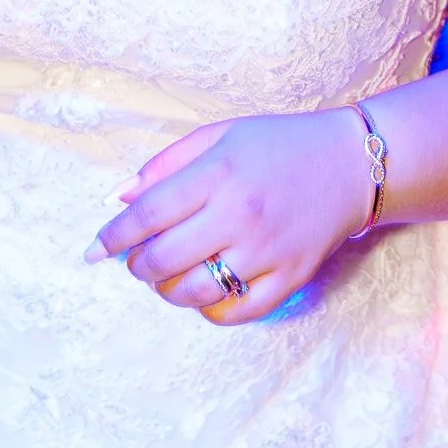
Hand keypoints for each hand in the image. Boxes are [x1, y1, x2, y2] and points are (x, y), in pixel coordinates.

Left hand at [93, 108, 373, 322]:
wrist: (353, 164)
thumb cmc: (280, 145)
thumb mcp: (221, 135)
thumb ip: (167, 164)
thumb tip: (118, 200)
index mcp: (219, 173)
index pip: (147, 214)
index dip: (112, 237)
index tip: (94, 250)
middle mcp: (240, 214)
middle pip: (163, 259)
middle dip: (137, 267)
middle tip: (138, 262)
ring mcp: (267, 250)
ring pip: (193, 292)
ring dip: (168, 291)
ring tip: (170, 277)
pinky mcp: (291, 276)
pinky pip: (235, 312)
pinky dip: (209, 310)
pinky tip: (206, 292)